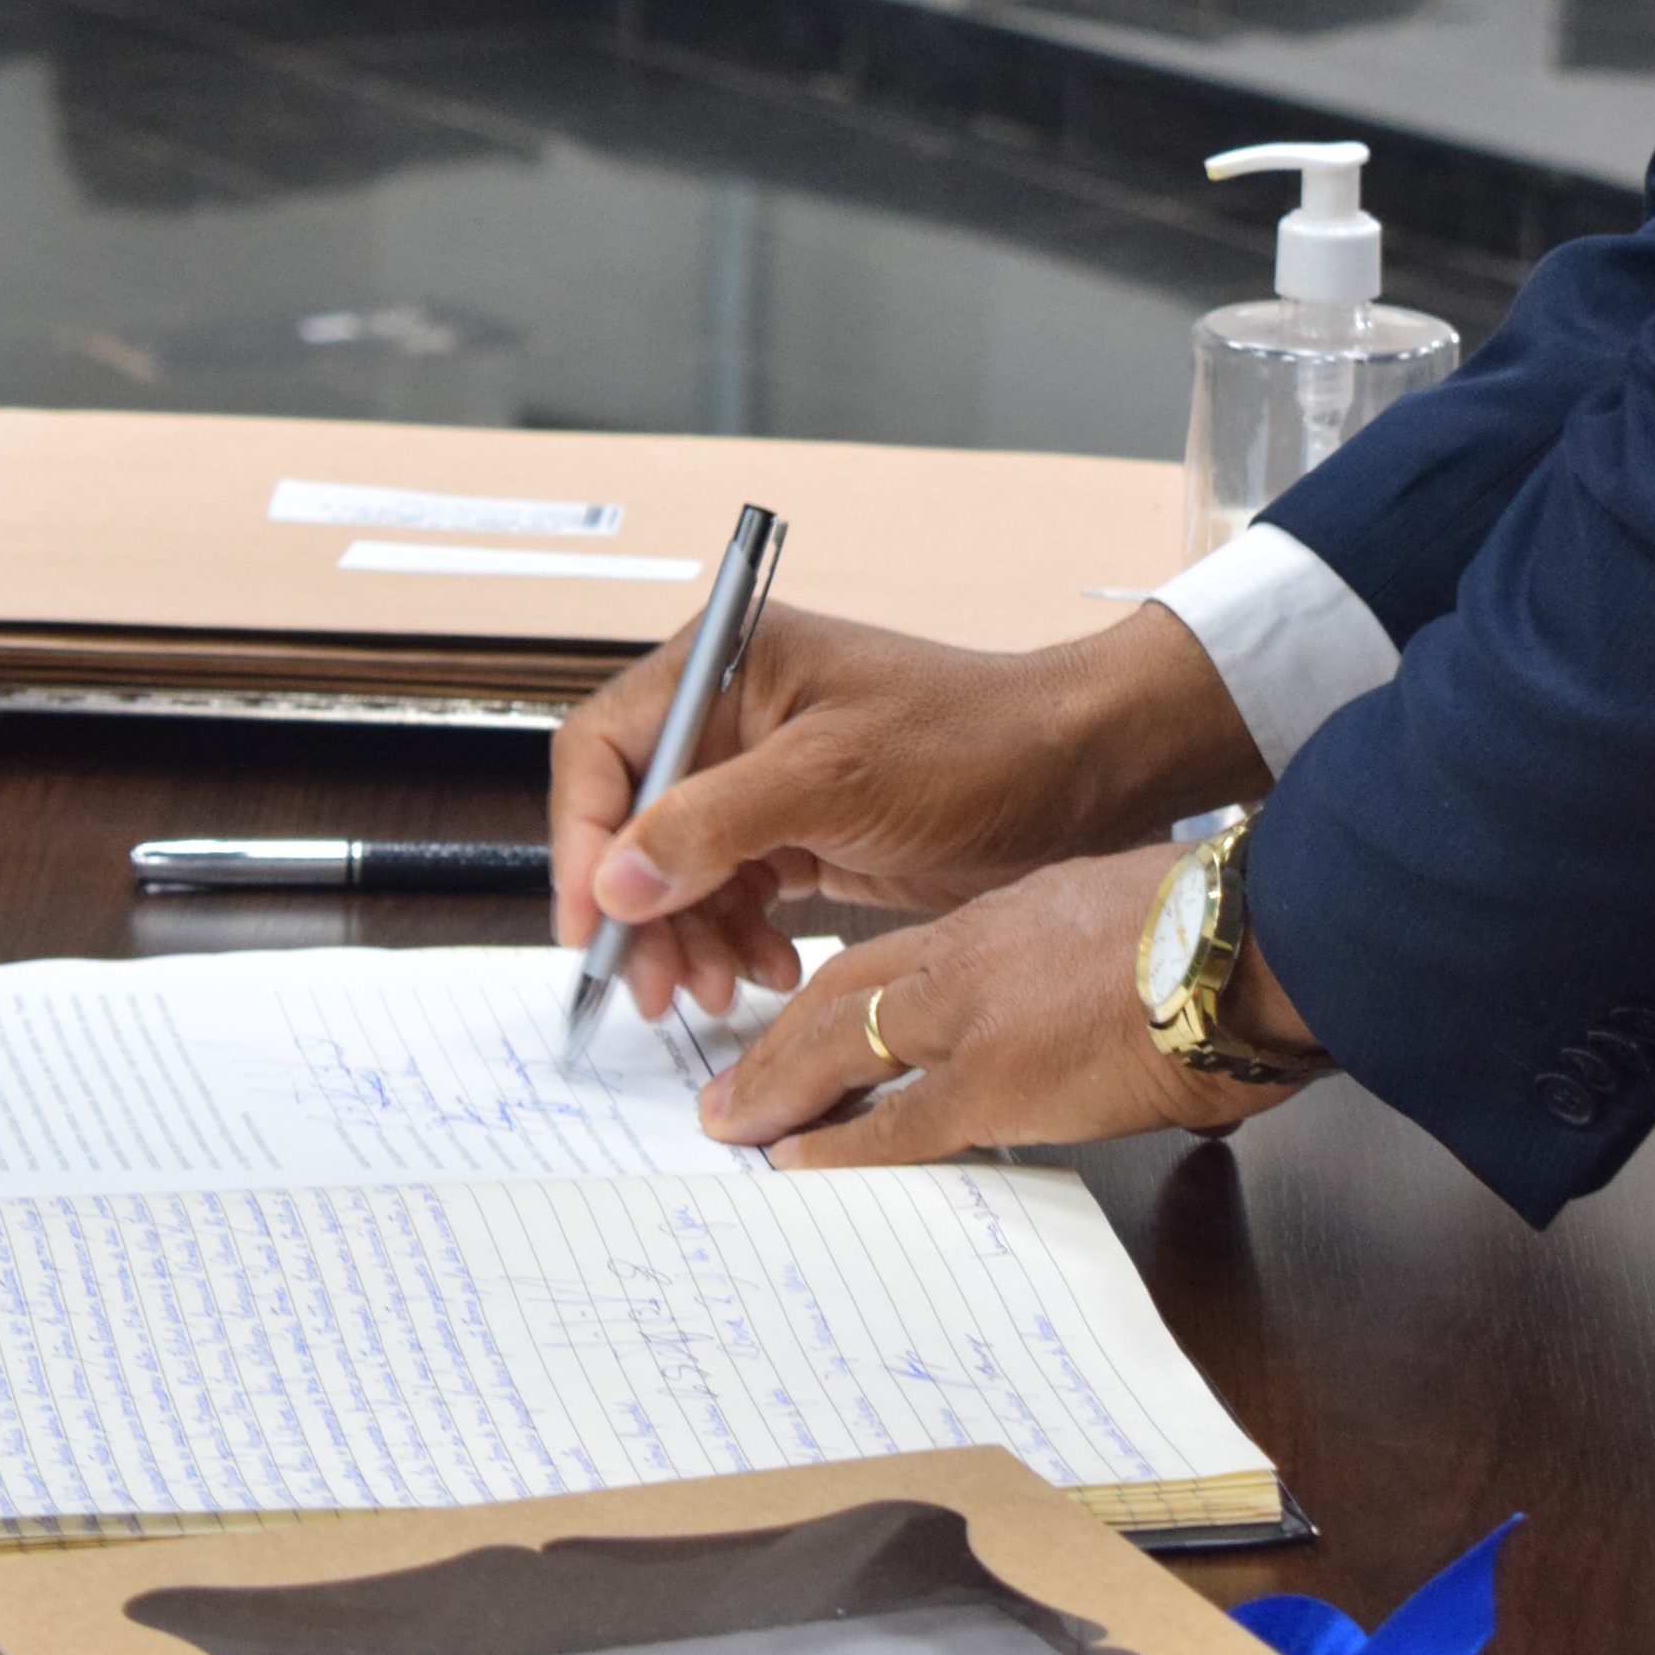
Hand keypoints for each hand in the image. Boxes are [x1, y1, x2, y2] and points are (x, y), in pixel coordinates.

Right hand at [550, 598, 1262, 1021]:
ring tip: (720, 988)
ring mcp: (764, 778)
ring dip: (688, 937)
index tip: (590, 922)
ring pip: (677, 873)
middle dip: (639, 911)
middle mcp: (733, 717)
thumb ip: (713, 823)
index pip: (606, 749)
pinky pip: (730, 895)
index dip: (582, 838)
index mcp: (725, 666)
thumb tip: (614, 878)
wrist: (1072, 777)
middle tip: (653, 988)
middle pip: (632, 823)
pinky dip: (735, 938)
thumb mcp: (833, 777)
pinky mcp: (799, 832)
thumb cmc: (971, 740)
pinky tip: (765, 968)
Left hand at [694, 841, 1321, 1164]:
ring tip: (728, 1122)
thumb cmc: (1216, 930)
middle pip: (842, 995)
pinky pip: (893, 1121)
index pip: (895, 956)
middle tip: (728, 1083)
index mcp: (1007, 915)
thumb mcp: (1128, 918)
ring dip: (777, 1087)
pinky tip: (793, 1161)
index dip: (836, 994)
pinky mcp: (994, 1081)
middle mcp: (972, 953)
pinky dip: (835, 1144)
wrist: (1246, 940)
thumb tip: (1097, 996)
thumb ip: (1088, 958)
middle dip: (779, 1042)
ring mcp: (974, 1016)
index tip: (799, 1020)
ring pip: (841, 1046)